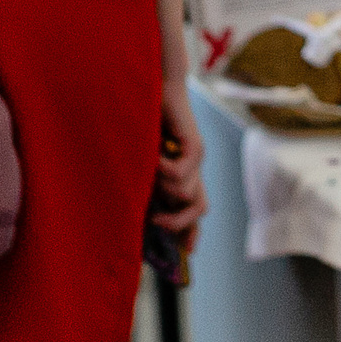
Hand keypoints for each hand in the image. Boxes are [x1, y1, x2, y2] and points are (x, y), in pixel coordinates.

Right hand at [152, 73, 206, 251]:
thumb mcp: (143, 163)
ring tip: (150, 168)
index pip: (195, 210)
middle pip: (199, 210)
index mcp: (184, 174)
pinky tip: (154, 155)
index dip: (191, 232)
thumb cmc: (143, 123)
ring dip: (162, 187)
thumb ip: (146, 183)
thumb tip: (141, 214)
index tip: (187, 252)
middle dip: (179, 224)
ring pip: (185, 194)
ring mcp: (198, 158)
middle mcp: (195, 169)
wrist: (155, 88)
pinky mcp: (195, 146)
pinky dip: (162, 170)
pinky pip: (179, 174)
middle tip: (157, 222)